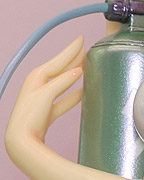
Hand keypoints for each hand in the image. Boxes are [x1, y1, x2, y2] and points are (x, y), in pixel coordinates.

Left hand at [5, 37, 84, 156]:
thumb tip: (78, 71)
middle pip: (60, 68)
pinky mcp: (48, 111)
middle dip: (73, 59)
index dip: (71, 50)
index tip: (81, 39)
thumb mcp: (46, 94)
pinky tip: (83, 91)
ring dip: (74, 74)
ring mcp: (43, 98)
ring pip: (63, 82)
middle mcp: (39, 85)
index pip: (58, 60)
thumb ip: (63, 82)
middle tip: (85, 49)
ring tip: (86, 65)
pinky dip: (74, 94)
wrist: (22, 140)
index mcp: (37, 77)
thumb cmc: (29, 116)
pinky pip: (65, 98)